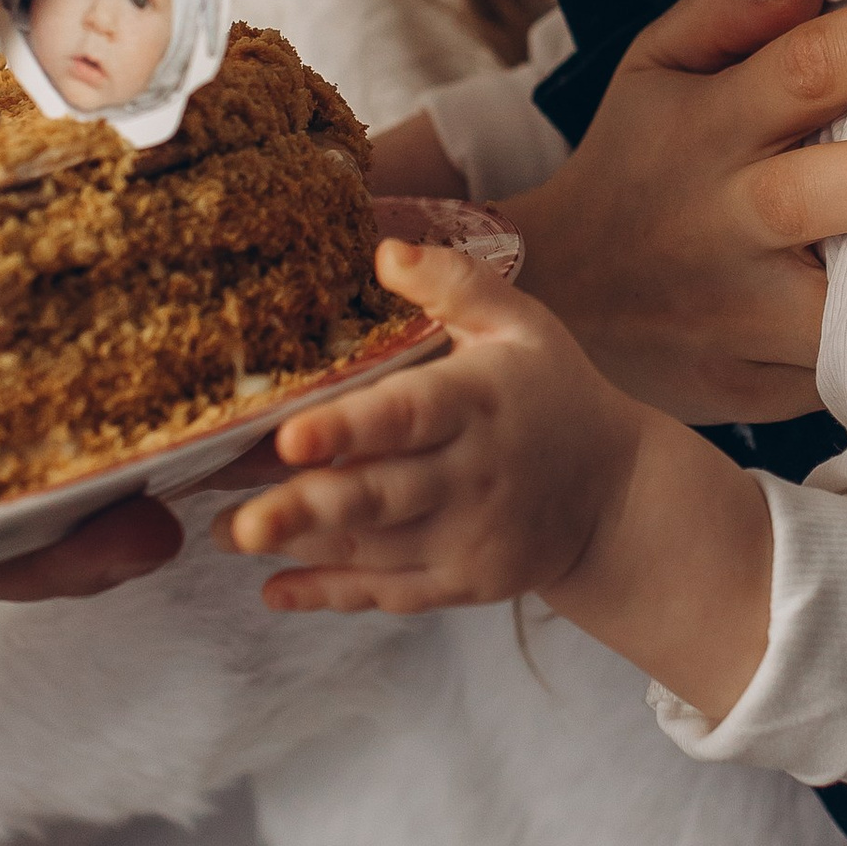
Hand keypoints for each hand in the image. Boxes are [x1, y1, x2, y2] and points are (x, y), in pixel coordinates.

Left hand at [226, 244, 638, 614]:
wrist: (617, 494)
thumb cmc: (553, 392)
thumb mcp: (521, 323)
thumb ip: (455, 283)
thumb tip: (383, 249)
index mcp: (479, 402)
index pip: (408, 415)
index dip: (348, 430)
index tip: (291, 437)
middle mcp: (473, 476)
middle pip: (380, 496)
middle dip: (304, 510)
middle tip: (236, 520)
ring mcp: (470, 537)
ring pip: (375, 548)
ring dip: (300, 545)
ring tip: (229, 532)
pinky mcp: (465, 583)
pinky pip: (391, 594)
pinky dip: (331, 595)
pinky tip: (274, 591)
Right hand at [506, 0, 846, 421]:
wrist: (557, 300)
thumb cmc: (636, 161)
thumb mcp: (652, 68)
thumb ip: (725, 10)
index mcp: (706, 128)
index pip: (808, 64)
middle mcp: (721, 220)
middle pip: (822, 191)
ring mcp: (737, 312)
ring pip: (835, 306)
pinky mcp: (754, 385)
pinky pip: (838, 370)